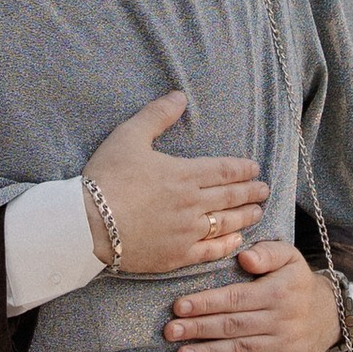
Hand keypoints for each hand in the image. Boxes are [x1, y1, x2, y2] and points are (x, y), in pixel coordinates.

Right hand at [85, 94, 265, 274]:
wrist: (87, 223)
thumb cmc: (106, 177)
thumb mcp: (129, 136)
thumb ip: (157, 115)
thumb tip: (180, 96)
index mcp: (184, 174)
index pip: (224, 170)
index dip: (242, 169)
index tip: (254, 169)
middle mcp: (192, 203)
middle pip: (230, 196)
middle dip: (250, 192)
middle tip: (265, 190)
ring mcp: (187, 231)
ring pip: (226, 223)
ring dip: (246, 216)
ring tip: (258, 212)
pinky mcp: (177, 255)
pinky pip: (210, 251)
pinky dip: (227, 244)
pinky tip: (237, 240)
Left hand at [166, 240, 339, 351]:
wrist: (332, 314)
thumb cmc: (298, 283)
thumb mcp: (290, 257)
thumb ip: (267, 252)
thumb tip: (244, 256)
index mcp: (277, 292)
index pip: (235, 298)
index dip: (206, 303)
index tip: (179, 306)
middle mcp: (281, 320)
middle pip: (233, 325)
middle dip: (199, 328)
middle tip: (170, 332)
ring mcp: (285, 345)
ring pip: (242, 350)